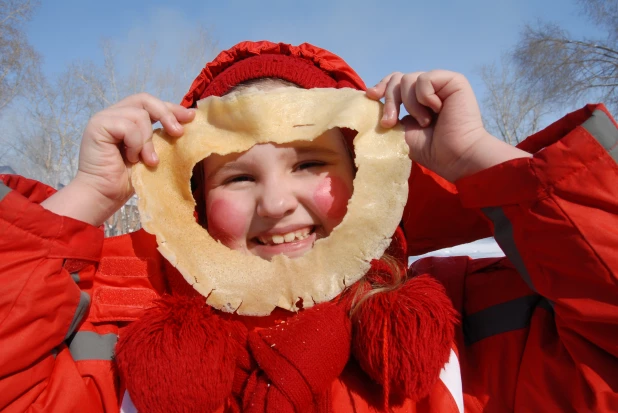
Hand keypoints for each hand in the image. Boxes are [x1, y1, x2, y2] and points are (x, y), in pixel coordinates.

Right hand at [42, 93, 194, 225]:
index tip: (191, 117)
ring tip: (148, 160)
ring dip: (148, 140)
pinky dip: (135, 144)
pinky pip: (128, 126)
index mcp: (127, 118)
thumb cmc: (127, 180)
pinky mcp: (98, 125)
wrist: (104, 195)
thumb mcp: (151, 154)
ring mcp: (104, 118)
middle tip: (178, 133)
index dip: (172, 108)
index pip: (151, 104)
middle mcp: (114, 114)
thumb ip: (160, 137)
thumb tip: (185, 124)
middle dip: (166, 114)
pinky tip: (131, 159)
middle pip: (145, 100)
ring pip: (139, 115)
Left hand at [366, 71, 529, 181]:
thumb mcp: (402, 131)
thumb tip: (372, 97)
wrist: (456, 156)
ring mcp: (441, 84)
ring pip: (408, 79)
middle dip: (390, 100)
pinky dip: (425, 97)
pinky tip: (437, 109)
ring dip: (410, 104)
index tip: (371, 96)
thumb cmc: (432, 150)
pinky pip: (425, 79)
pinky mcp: (453, 81)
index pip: (394, 82)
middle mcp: (429, 90)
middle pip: (397, 78)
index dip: (382, 86)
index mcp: (417, 100)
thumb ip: (390, 114)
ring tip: (424, 122)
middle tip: (390, 123)